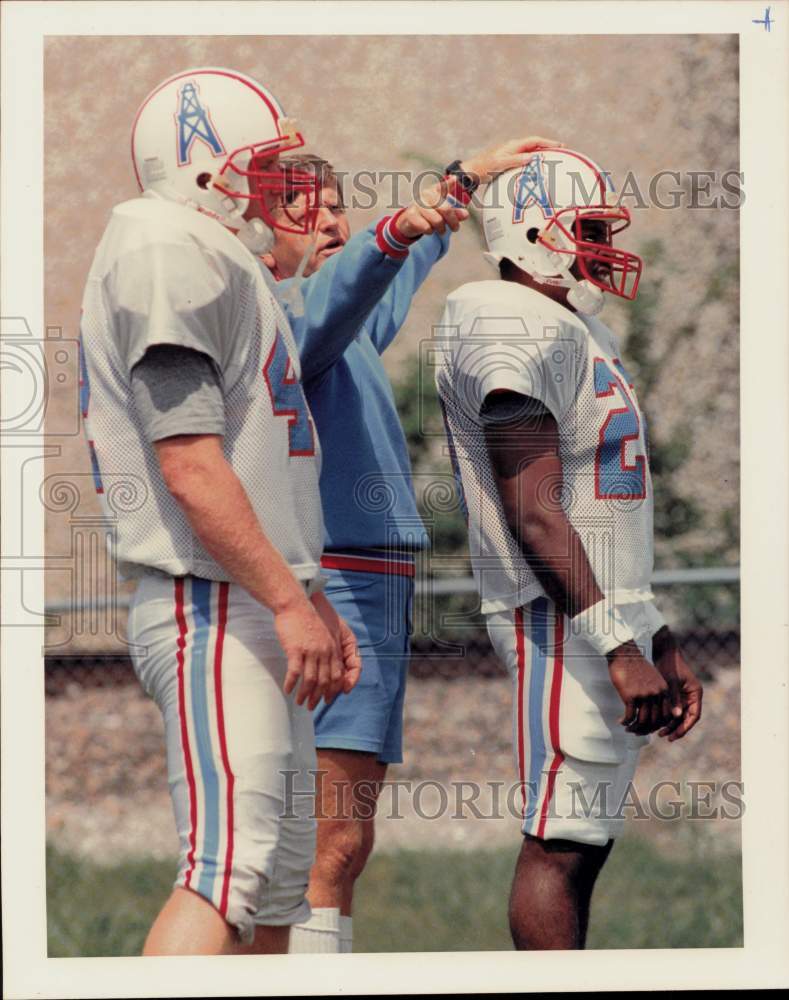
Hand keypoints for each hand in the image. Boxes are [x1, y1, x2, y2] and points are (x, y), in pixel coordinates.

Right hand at [275, 595, 343, 710]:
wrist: (295, 605)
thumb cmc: (306, 619)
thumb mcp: (323, 634)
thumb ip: (326, 649)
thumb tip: (323, 665)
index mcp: (332, 648)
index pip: (338, 675)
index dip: (333, 690)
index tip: (327, 700)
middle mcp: (324, 652)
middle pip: (325, 681)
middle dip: (319, 697)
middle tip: (311, 706)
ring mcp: (311, 651)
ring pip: (311, 680)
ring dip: (305, 694)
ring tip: (299, 702)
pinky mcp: (296, 649)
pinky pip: (295, 672)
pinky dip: (291, 684)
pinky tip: (287, 690)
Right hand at [397, 183, 468, 238]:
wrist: (408, 222)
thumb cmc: (428, 215)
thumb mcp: (442, 212)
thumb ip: (455, 213)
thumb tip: (466, 215)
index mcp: (434, 191)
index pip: (444, 187)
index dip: (450, 183)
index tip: (456, 179)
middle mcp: (426, 195)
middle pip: (446, 209)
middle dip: (453, 221)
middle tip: (455, 228)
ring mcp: (417, 204)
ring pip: (437, 221)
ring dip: (441, 229)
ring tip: (440, 230)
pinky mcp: (411, 215)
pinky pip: (427, 227)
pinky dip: (430, 231)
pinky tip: (428, 229)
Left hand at [460, 135, 563, 184]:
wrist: (471, 172)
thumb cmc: (483, 168)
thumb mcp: (499, 164)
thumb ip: (515, 160)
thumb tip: (531, 158)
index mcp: (513, 146)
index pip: (534, 141)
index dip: (547, 143)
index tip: (560, 146)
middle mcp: (513, 148)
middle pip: (534, 145)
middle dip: (547, 147)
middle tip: (561, 151)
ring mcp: (510, 155)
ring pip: (529, 153)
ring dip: (541, 155)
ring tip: (552, 160)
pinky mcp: (507, 163)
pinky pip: (524, 161)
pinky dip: (532, 163)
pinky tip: (536, 171)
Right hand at [607, 641, 672, 735]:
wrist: (625, 654)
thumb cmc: (636, 666)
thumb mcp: (653, 678)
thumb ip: (656, 691)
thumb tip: (654, 707)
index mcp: (663, 690)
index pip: (666, 715)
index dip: (658, 724)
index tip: (650, 727)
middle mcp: (656, 695)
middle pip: (655, 721)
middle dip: (646, 729)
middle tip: (637, 731)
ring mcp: (644, 696)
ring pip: (643, 721)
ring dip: (635, 728)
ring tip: (628, 729)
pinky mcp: (631, 696)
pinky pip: (630, 716)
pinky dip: (626, 722)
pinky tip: (621, 722)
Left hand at [651, 629, 702, 740]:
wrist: (663, 653)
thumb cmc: (669, 664)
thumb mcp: (671, 682)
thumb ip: (674, 698)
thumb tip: (677, 716)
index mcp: (696, 693)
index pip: (694, 716)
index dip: (685, 727)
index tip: (674, 735)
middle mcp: (691, 697)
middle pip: (686, 719)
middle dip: (675, 729)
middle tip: (664, 737)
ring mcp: (683, 697)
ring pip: (678, 716)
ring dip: (669, 725)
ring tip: (658, 733)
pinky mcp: (674, 696)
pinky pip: (671, 711)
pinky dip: (665, 718)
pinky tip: (655, 724)